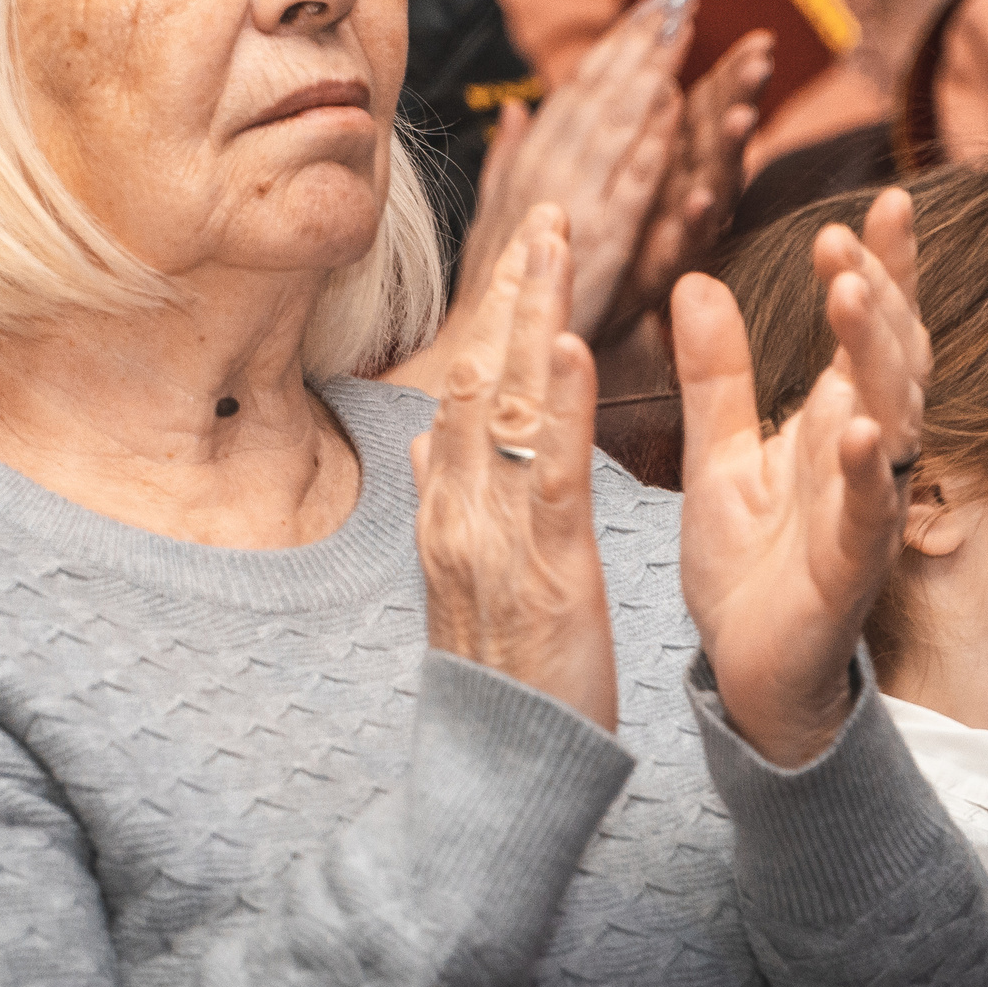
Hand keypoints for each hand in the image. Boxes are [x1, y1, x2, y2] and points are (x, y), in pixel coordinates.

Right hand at [411, 204, 617, 731]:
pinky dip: (558, 402)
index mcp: (447, 509)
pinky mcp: (543, 566)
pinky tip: (569, 345)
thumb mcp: (460, 584)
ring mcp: (492, 534)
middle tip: (549, 213)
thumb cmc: (501, 682)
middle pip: (483, 376)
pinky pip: (548, 471)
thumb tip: (418, 443)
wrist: (497, 773)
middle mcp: (457, 508)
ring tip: (558, 242)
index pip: (468, 389)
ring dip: (533, 315)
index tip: (525, 250)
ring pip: (509, 403)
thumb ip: (441, 505)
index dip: (497, 316)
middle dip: (516, 292)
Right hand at [458, 0, 694, 338]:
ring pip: (617, 122)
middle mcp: (551, 168)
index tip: (650, 6)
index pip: (581, 88)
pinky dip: (650, 142)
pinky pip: (629, 182)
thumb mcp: (496, 210)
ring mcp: (574, 198)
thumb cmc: (493, 283)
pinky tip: (676, 106)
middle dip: (640, 40)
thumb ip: (510, 156)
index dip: (616, 44)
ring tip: (683, 28)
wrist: (484, 344)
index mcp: (533, 159)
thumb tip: (516, 109)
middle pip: (602, 91)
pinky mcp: (599, 238)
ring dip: (651, 70)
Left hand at [597, 26, 773, 343]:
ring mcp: (680, 233)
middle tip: (761, 59)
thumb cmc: (603, 246)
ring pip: (711, 184)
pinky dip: (691, 221)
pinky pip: (682, 245)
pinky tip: (700, 199)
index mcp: (675, 164)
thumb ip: (628, 123)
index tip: (760, 40)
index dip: (733, 75)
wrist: (576, 317)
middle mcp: (688, 193)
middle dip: (741, 95)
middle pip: (719, 137)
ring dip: (723, 149)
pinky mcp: (663, 273)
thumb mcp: (614, 172)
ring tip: (737, 116)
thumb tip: (657, 81)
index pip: (709, 109)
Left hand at [672, 188, 926, 764]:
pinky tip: (860, 428)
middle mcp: (864, 454)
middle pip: (892, 358)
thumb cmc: (748, 563)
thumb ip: (714, 372)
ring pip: (890, 419)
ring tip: (856, 296)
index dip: (882, 267)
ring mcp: (864, 508)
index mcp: (833, 419)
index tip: (884, 202)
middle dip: (881, 293)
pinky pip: (868, 512)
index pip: (869, 329)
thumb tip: (694, 279)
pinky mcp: (849, 566)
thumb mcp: (715, 451)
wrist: (743, 669)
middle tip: (851, 235)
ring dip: (877, 357)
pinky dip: (867, 469)